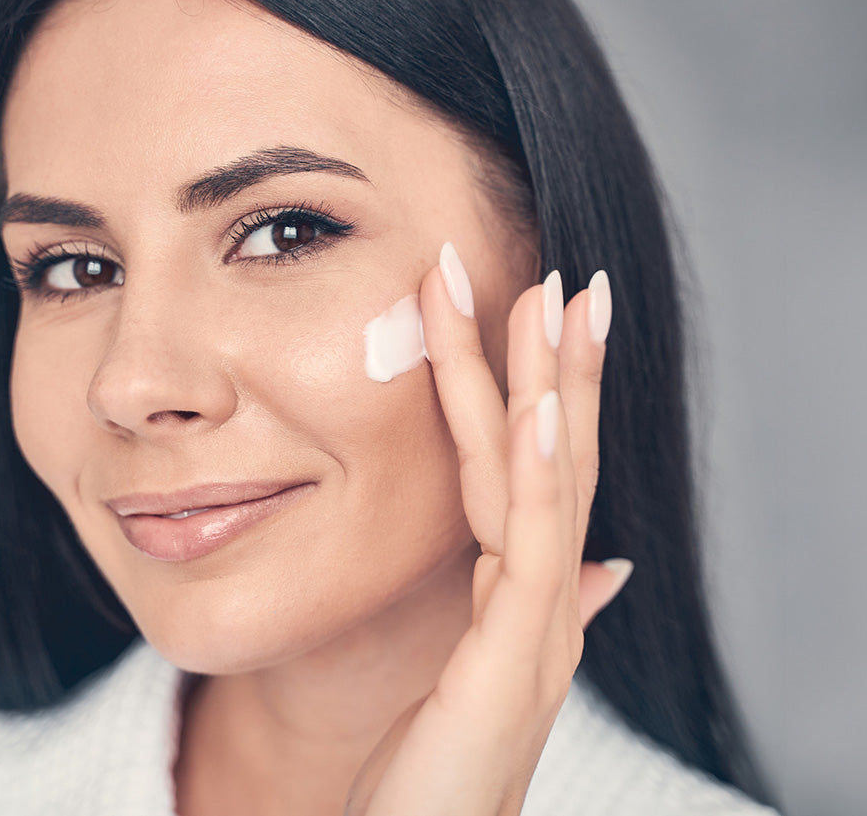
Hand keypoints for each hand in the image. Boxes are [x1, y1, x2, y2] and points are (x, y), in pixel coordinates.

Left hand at [345, 245, 630, 815]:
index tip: (544, 313)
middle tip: (567, 278)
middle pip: (560, 462)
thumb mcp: (484, 671)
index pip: (545, 472)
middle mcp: (546, 602)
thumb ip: (541, 605)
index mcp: (529, 593)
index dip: (554, 392)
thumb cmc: (439, 765)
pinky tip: (545, 415)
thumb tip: (602, 565)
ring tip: (558, 306)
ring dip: (556, 390)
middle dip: (563, 367)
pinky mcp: (513, 664)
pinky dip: (543, 478)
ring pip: (550, 487)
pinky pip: (528, 553)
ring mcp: (538, 631)